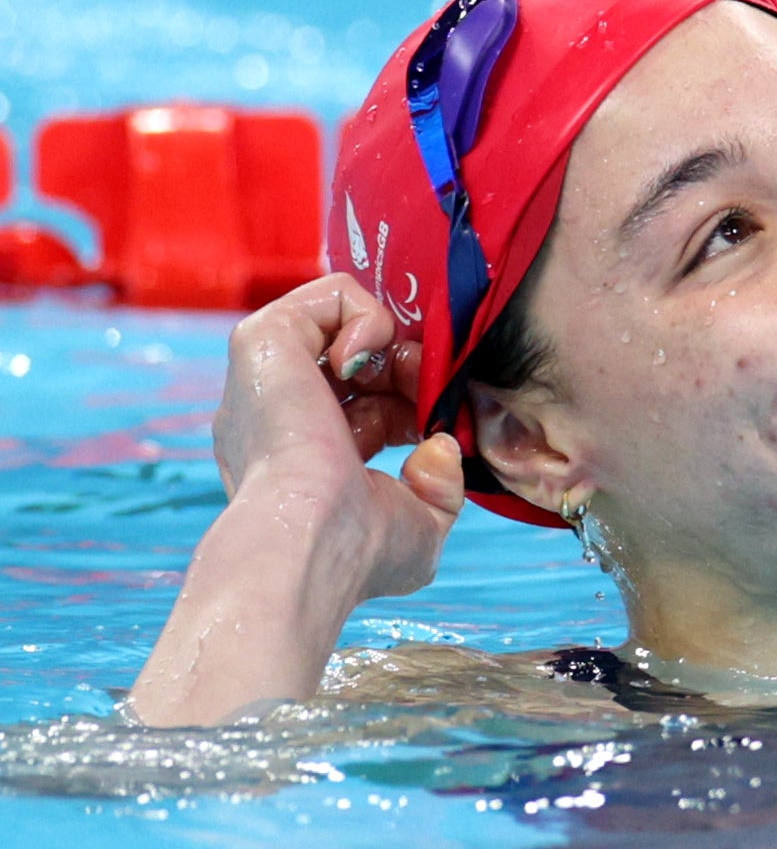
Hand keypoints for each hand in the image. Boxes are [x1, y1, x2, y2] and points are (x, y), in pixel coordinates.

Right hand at [211, 273, 463, 602]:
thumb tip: (442, 447)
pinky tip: (362, 361)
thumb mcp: (418, 526)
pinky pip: (325, 294)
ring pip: (340, 321)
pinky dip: (364, 314)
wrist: (307, 546)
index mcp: (303, 455)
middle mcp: (278, 413)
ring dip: (387, 338)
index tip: (436, 427)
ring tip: (392, 374)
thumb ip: (440, 487)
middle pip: (359, 361)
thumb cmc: (355, 554)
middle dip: (407, 368)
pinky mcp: (261, 345)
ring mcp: (267, 378)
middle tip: (427, 393)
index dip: (413, 401)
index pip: (369, 402)